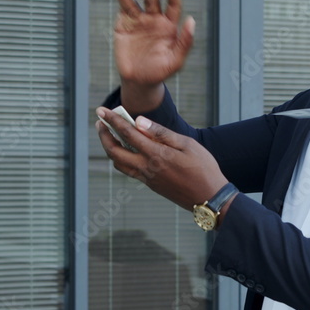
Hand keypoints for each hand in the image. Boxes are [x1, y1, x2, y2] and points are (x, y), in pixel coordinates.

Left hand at [95, 106, 227, 211]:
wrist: (209, 198)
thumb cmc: (203, 168)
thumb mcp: (187, 144)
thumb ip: (161, 133)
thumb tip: (139, 121)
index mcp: (156, 154)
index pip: (127, 134)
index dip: (112, 121)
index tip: (101, 111)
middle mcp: (147, 168)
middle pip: (114, 152)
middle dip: (104, 136)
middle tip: (100, 123)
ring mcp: (147, 179)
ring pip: (119, 164)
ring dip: (110, 148)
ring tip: (109, 135)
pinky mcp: (151, 185)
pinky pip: (129, 171)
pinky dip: (121, 159)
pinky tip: (126, 151)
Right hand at [114, 0, 195, 112]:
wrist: (138, 80)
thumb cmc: (160, 71)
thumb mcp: (176, 61)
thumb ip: (185, 42)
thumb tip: (192, 21)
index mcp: (169, 25)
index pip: (173, 3)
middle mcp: (154, 19)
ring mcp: (138, 20)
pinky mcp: (124, 24)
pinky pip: (123, 6)